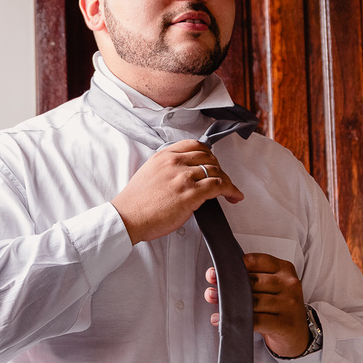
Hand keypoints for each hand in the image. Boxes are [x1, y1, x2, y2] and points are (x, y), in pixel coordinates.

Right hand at [112, 140, 243, 244]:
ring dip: (227, 181)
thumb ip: (167, 169)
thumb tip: (184, 174)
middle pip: (208, 157)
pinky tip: (234, 196)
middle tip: (222, 179)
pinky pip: (219, 186)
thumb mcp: (148, 173)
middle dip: (219, 168)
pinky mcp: (191, 194)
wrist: (127, 217)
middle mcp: (175, 163)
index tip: (213, 161)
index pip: (194, 145)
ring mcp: (183, 177)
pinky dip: (231, 190)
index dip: (208, 153)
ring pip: (216, 171)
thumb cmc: (135, 202)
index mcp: (164, 156)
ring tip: (231, 191)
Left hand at [204, 253, 309, 357]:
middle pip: (252, 281)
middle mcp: (289, 283)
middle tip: (211, 292)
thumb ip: (248, 278)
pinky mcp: (285, 323)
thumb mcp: (269, 287)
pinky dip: (237, 321)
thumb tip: (214, 275)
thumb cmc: (278, 307)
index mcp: (284, 269)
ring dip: (230, 305)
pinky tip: (224, 321)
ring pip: (253, 301)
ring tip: (215, 306)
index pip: (255, 261)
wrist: (297, 334)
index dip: (234, 266)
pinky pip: (257, 321)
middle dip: (229, 287)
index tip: (217, 272)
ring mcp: (289, 304)